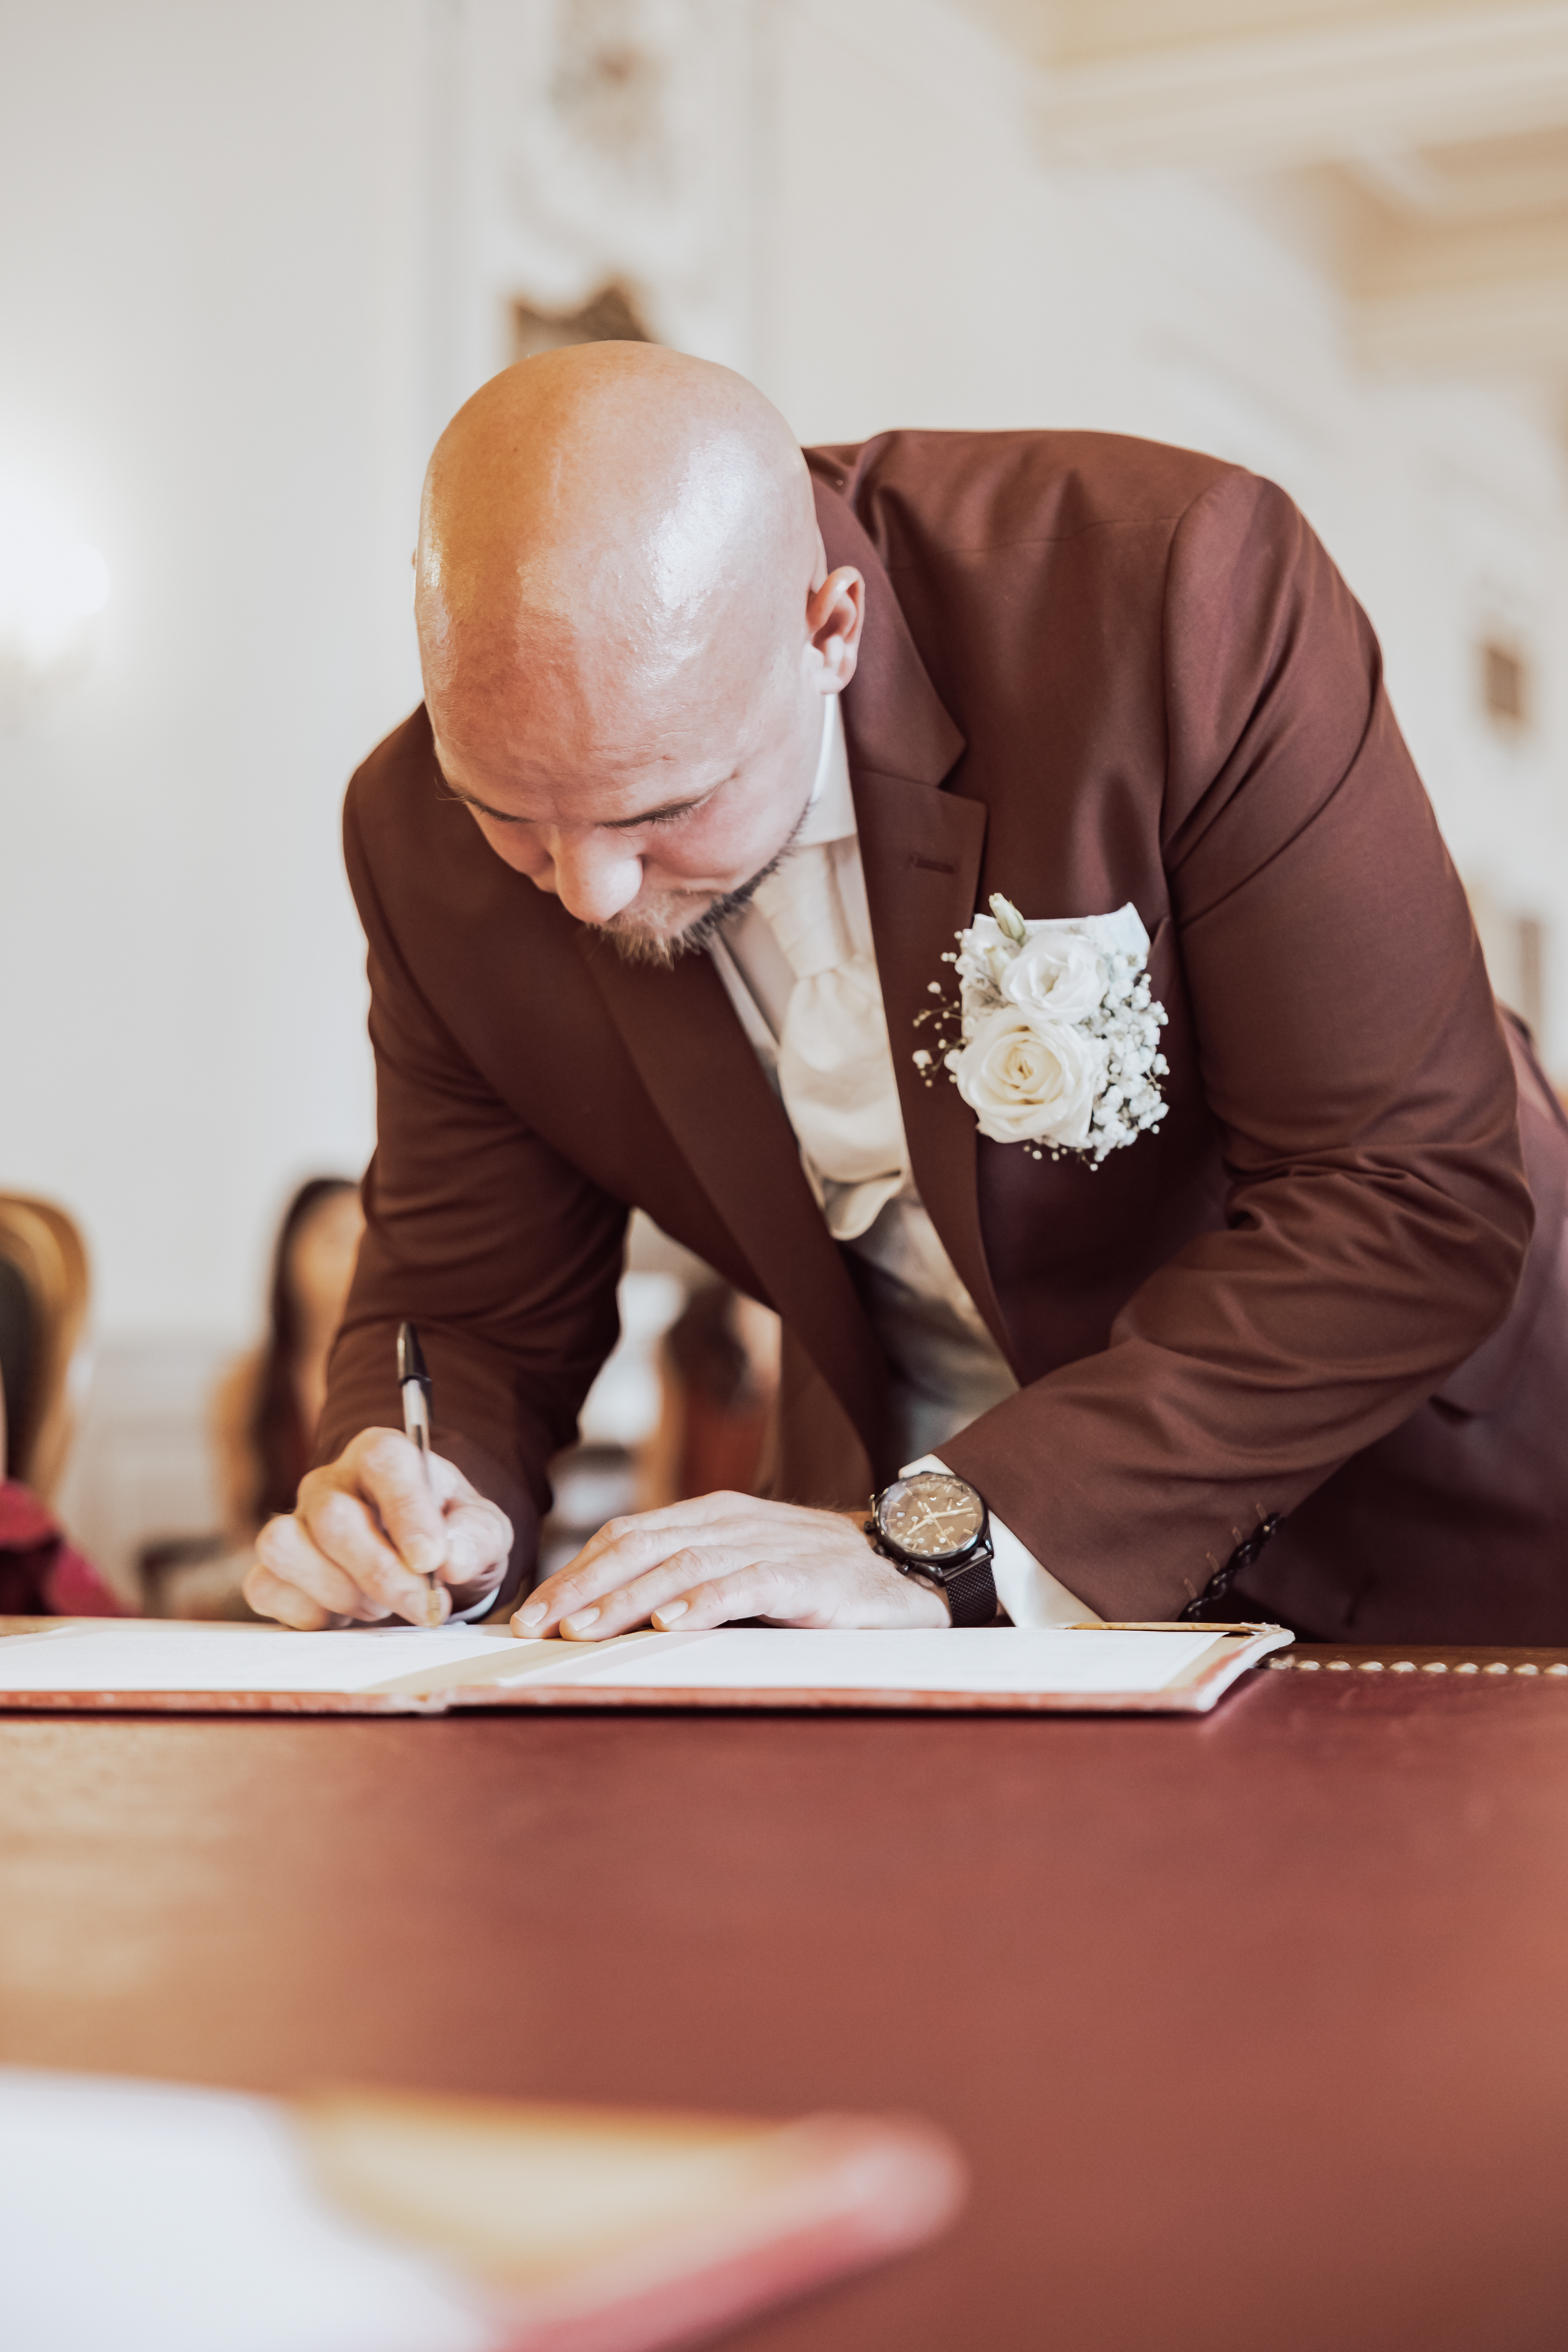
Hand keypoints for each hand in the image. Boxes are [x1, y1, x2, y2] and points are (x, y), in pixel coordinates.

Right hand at [244, 1429, 512, 1630]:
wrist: (426, 1568)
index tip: (431, 1560)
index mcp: (383, 1456)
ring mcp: (294, 1523)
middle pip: (333, 1518)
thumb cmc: (451, 1538)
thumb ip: (476, 1538)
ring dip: (341, 1593)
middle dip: (382, 1575)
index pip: (384, 1460)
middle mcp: (330, 1483)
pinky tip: (345, 1619)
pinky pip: (265, 1588)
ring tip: (381, 1608)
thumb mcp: (483, 1532)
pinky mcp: (273, 1568)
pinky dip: (308, 1615)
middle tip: (422, 1606)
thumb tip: (451, 1560)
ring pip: (286, 1548)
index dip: (406, 1510)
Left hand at [511, 1491, 948, 1639]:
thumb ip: (685, 1583)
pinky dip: (704, 1602)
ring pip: (683, 1563)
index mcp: (712, 1516)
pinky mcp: (807, 1576)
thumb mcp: (741, 1575)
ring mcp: (771, 1544)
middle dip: (582, 1587)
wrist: (910, 1572)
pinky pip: (747, 1584)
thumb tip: (604, 1621)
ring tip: (585, 1630)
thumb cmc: (817, 1582)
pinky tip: (672, 1624)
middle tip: (537, 1627)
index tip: (530, 1614)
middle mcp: (734, 1521)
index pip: (627, 1536)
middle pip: (641, 1545)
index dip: (575, 1572)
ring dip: (628, 1599)